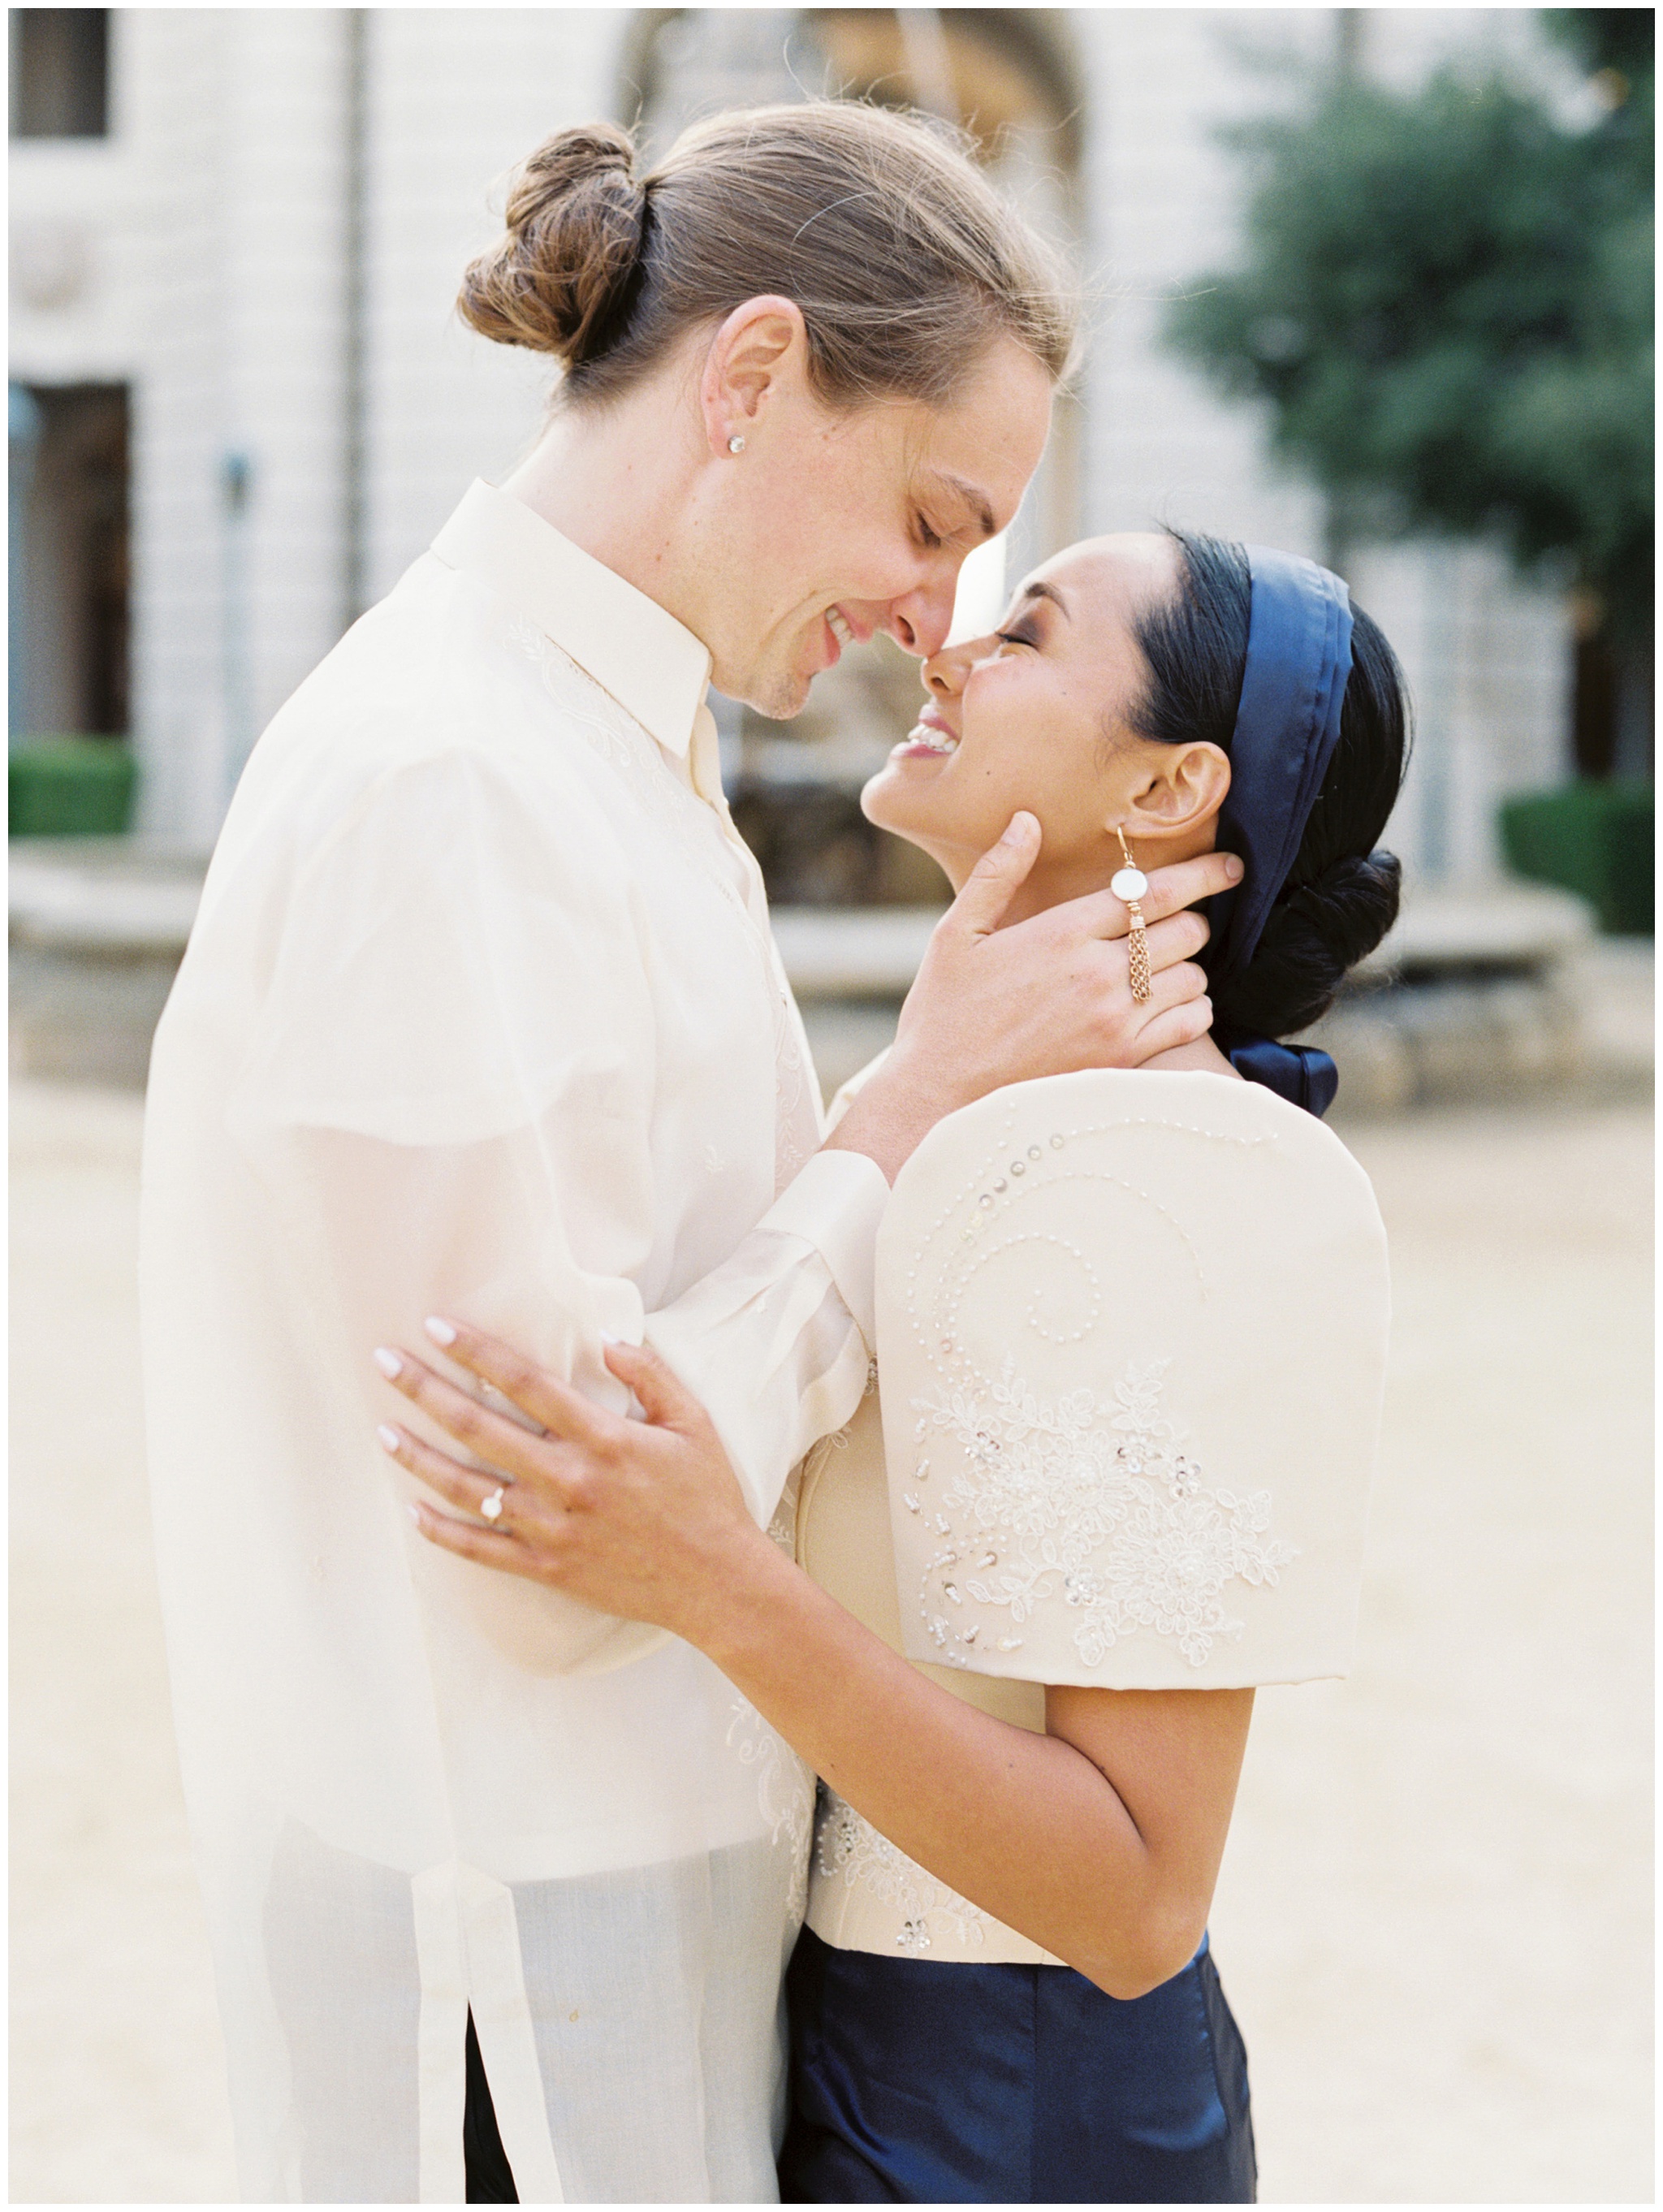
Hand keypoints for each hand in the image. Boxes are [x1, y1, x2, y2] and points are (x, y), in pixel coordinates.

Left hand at [374, 1322, 768, 1643]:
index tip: (437, 1326)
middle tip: (384, 1362)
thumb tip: (607, 1339)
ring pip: (468, 1489)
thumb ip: (650, 1375)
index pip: (526, 1383)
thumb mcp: (693, 1423)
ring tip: (382, 1431)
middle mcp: (569, 1480)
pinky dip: (443, 1532)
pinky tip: (412, 1511)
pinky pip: (481, 1550)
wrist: (718, 1582)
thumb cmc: (708, 1497)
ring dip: (420, 1457)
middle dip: (426, 1391)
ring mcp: (553, 1528)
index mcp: (603, 1438)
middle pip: (480, 1428)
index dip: (477, 1352)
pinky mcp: (548, 1569)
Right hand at [829, 814, 1241, 1180]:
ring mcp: (1114, 1019)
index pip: (1152, 891)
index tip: (1228, 867)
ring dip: (1188, 966)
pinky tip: (1171, 1007)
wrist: (939, 1094)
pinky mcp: (1122, 1060)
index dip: (1201, 874)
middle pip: (1184, 930)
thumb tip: (1027, 821)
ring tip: (1166, 969)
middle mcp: (1096, 972)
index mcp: (1060, 932)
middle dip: (1189, 921)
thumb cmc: (945, 1013)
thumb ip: (996, 873)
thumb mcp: (956, 933)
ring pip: (1193, 976)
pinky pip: (1190, 1023)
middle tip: (1175, 925)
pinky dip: (1193, 1009)